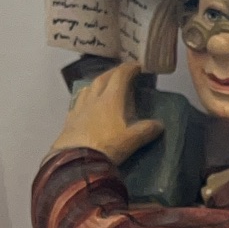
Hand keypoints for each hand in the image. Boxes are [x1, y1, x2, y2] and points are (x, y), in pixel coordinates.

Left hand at [48, 62, 163, 164]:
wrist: (75, 161)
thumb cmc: (106, 147)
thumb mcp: (131, 140)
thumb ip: (146, 130)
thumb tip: (159, 124)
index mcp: (111, 99)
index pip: (120, 76)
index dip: (129, 69)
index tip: (137, 66)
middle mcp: (94, 99)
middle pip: (102, 78)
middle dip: (113, 73)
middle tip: (121, 73)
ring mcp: (79, 109)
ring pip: (88, 88)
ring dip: (97, 83)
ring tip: (103, 86)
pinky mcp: (69, 120)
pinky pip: (78, 103)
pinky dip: (85, 99)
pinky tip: (85, 105)